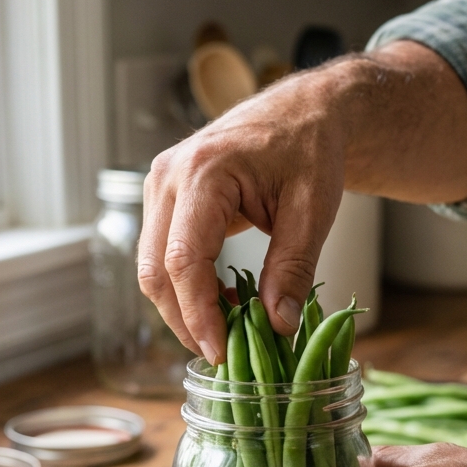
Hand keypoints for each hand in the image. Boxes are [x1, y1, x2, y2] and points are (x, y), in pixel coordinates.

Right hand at [138, 42, 466, 362]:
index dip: (198, 313)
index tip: (221, 352)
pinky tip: (220, 302)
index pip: (184, 260)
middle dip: (185, 320)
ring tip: (226, 331)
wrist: (303, 113)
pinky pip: (162, 254)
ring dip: (182, 306)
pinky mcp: (165, 199)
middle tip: (223, 354)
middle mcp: (168, 177)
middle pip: (156, 270)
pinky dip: (184, 286)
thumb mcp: (313, 211)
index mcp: (203, 172)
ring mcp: (159, 187)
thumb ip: (293, 269)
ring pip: (153, 267)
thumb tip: (277, 326)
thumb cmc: (310, 151)